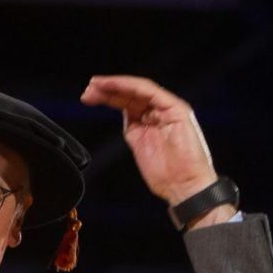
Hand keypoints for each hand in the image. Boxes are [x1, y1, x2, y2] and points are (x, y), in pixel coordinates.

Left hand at [81, 74, 230, 215]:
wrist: (184, 187)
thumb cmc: (166, 175)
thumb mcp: (140, 146)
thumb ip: (133, 129)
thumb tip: (123, 117)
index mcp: (152, 120)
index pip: (128, 102)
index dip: (108, 97)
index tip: (89, 97)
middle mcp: (160, 111)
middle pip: (131, 93)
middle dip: (107, 90)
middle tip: (88, 90)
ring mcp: (169, 109)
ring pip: (139, 89)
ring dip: (116, 85)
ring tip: (96, 86)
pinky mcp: (177, 109)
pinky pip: (151, 92)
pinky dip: (131, 86)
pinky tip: (115, 86)